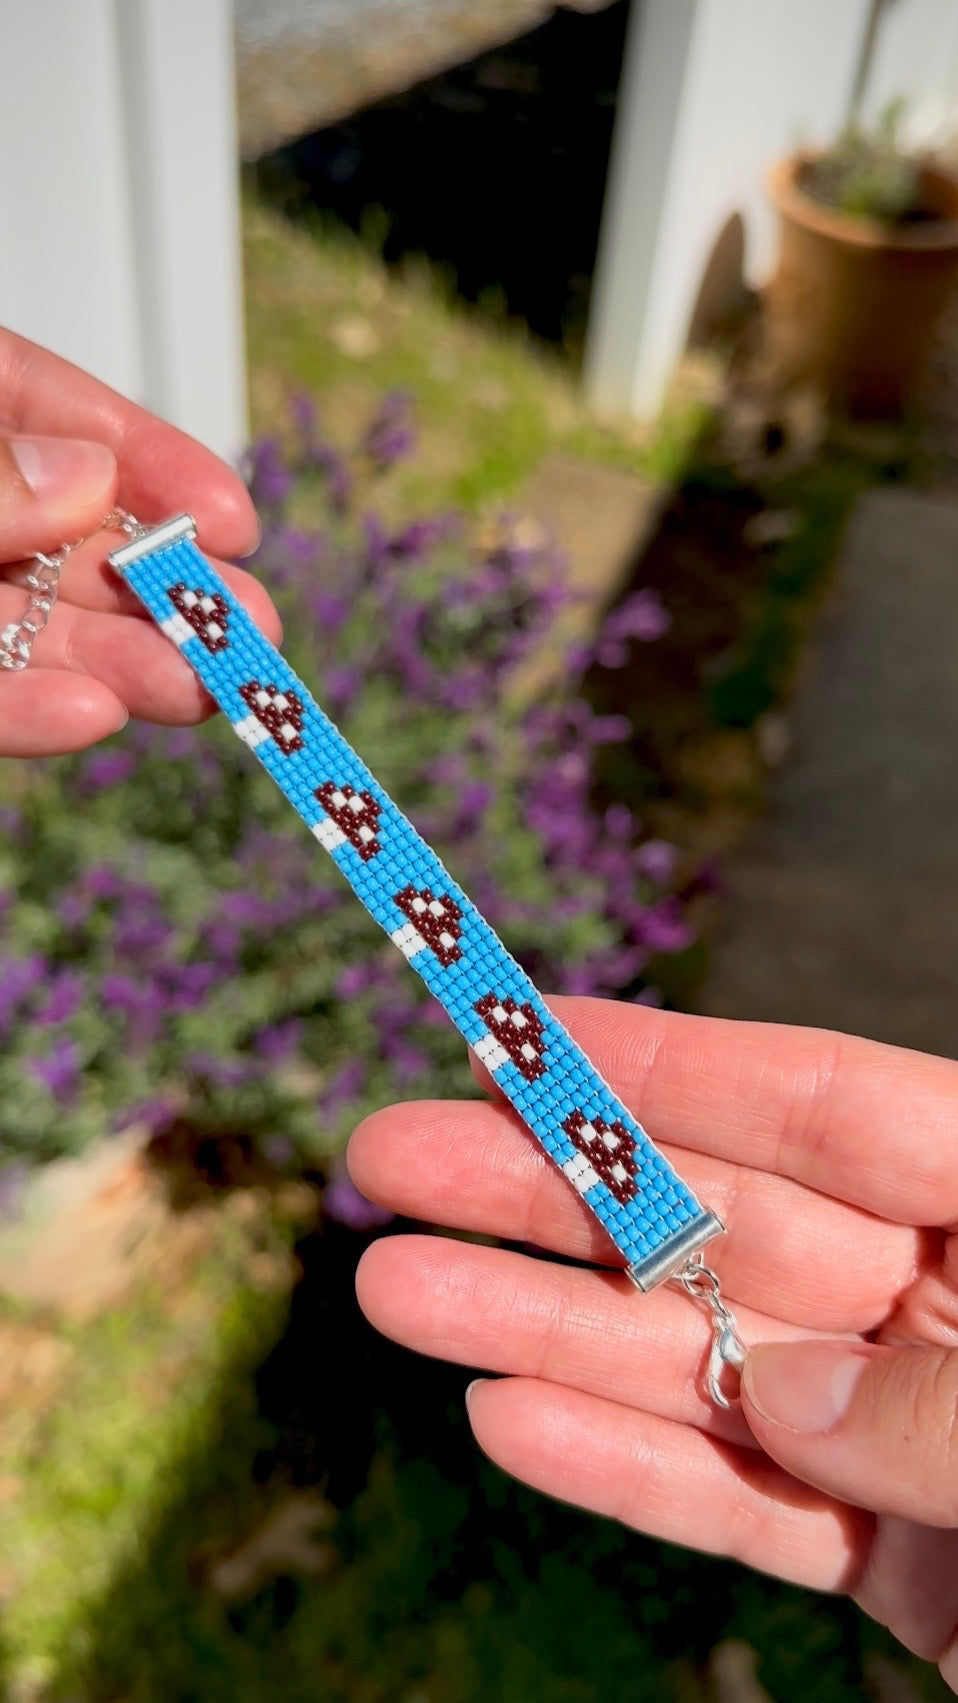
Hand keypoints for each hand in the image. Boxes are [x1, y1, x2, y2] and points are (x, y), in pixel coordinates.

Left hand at [0, 327, 277, 756]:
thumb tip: (88, 480)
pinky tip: (91, 717)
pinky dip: (20, 714)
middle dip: (160, 587)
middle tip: (249, 629)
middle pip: (57, 537)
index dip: (149, 462)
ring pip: (24, 628)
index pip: (44, 406)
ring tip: (199, 692)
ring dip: (117, 663)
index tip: (231, 518)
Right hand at [349, 999, 957, 1691]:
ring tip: (394, 1291)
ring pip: (700, 1369)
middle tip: (386, 1159)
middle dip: (551, 1192)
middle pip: (718, 1226)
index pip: (813, 1105)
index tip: (515, 1030)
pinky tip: (504, 1418)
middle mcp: (949, 1301)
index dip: (659, 1064)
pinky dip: (629, 1473)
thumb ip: (942, 1396)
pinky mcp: (897, 1564)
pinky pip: (744, 1512)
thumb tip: (773, 1384)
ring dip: (544, 1330)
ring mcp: (912, 1431)